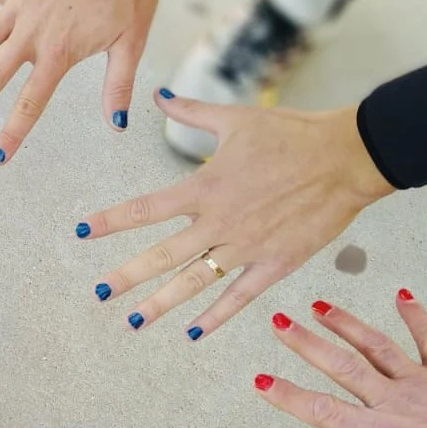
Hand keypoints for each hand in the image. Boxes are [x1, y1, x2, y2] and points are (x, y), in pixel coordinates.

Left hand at [76, 97, 394, 337]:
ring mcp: (246, 247)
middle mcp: (219, 222)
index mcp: (205, 187)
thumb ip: (190, 111)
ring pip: (194, 283)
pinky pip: (239, 296)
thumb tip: (157, 95)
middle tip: (98, 293)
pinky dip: (216, 315)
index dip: (110, 220)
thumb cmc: (291, 133)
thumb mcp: (235, 118)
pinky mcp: (275, 264)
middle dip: (126, 276)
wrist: (345, 157)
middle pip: (162, 256)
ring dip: (162, 304)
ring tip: (134, 321)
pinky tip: (195, 332)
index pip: (145, 208)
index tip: (81, 230)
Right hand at [255, 292, 426, 427]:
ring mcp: (423, 383)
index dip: (289, 396)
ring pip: (376, 346)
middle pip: (341, 366)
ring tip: (321, 304)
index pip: (323, 412)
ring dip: (346, 323)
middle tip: (278, 320)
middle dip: (306, 342)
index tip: (261, 380)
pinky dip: (415, 316)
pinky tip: (402, 295)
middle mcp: (394, 401)